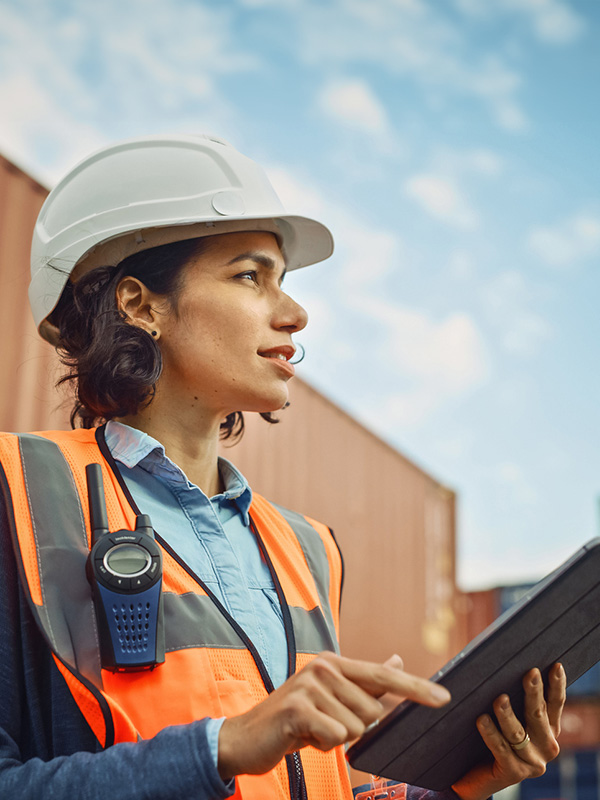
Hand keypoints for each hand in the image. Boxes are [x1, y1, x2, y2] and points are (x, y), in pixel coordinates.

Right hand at [217, 650, 450, 780]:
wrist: (245, 737)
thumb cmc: (294, 719)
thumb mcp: (331, 698)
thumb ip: (365, 681)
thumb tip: (397, 658)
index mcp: (335, 663)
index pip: (384, 675)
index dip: (416, 687)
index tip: (444, 698)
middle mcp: (324, 667)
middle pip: (373, 711)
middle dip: (354, 727)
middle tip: (323, 724)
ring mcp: (310, 685)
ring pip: (357, 727)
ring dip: (336, 738)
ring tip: (311, 730)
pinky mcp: (299, 708)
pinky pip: (336, 737)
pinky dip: (323, 745)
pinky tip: (302, 738)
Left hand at [452, 663, 565, 799]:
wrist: (477, 775)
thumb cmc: (493, 735)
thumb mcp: (507, 715)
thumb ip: (512, 696)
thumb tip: (503, 666)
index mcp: (548, 729)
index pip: (555, 703)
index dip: (557, 684)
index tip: (555, 666)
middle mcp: (547, 746)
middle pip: (538, 714)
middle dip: (534, 693)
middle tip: (530, 673)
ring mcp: (532, 762)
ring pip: (518, 733)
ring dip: (508, 715)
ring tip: (499, 699)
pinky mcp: (514, 773)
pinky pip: (501, 749)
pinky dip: (490, 733)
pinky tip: (481, 720)